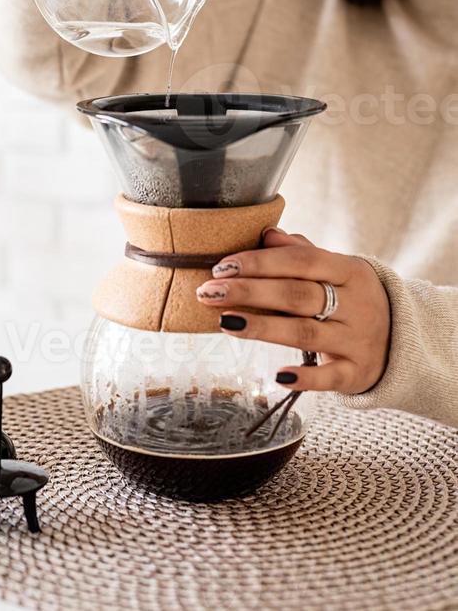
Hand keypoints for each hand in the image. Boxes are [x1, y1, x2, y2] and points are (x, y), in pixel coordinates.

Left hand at [196, 228, 390, 394]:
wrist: (404, 341)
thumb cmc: (353, 299)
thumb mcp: (338, 271)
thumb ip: (302, 253)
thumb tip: (267, 234)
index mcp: (350, 271)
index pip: (301, 262)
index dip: (260, 262)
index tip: (222, 267)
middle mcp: (357, 304)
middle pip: (297, 295)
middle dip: (250, 292)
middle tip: (208, 292)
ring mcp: (358, 340)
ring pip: (306, 333)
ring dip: (262, 327)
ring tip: (225, 321)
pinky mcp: (357, 373)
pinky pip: (329, 377)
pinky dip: (305, 377)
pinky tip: (277, 375)